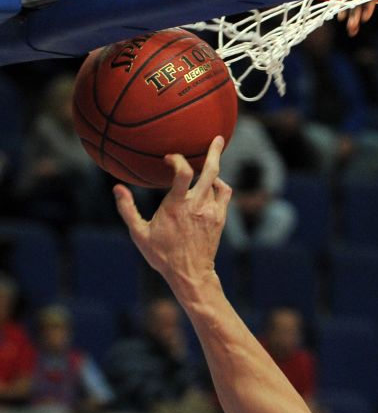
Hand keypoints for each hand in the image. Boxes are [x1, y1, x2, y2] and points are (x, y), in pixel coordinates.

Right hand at [114, 136, 231, 290]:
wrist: (190, 273)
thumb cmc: (162, 255)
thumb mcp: (139, 233)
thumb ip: (127, 209)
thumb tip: (117, 187)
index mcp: (177, 206)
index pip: (183, 172)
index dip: (178, 159)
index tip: (170, 158)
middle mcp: (197, 205)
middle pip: (211, 171)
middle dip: (214, 151)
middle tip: (217, 138)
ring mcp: (211, 212)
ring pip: (218, 183)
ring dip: (213, 172)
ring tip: (207, 166)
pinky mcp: (220, 219)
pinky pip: (224, 194)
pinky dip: (219, 186)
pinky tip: (211, 185)